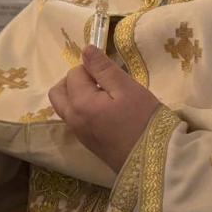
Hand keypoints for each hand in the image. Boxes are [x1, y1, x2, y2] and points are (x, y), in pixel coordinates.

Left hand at [46, 45, 162, 170]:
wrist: (153, 161)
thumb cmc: (144, 121)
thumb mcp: (127, 89)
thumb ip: (103, 68)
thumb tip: (86, 50)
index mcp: (79, 103)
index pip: (74, 74)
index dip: (91, 68)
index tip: (111, 73)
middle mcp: (72, 119)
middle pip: (58, 91)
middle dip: (74, 80)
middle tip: (100, 80)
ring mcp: (78, 133)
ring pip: (64, 106)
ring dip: (76, 94)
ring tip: (104, 95)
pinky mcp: (86, 143)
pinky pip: (73, 119)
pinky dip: (81, 109)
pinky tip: (105, 110)